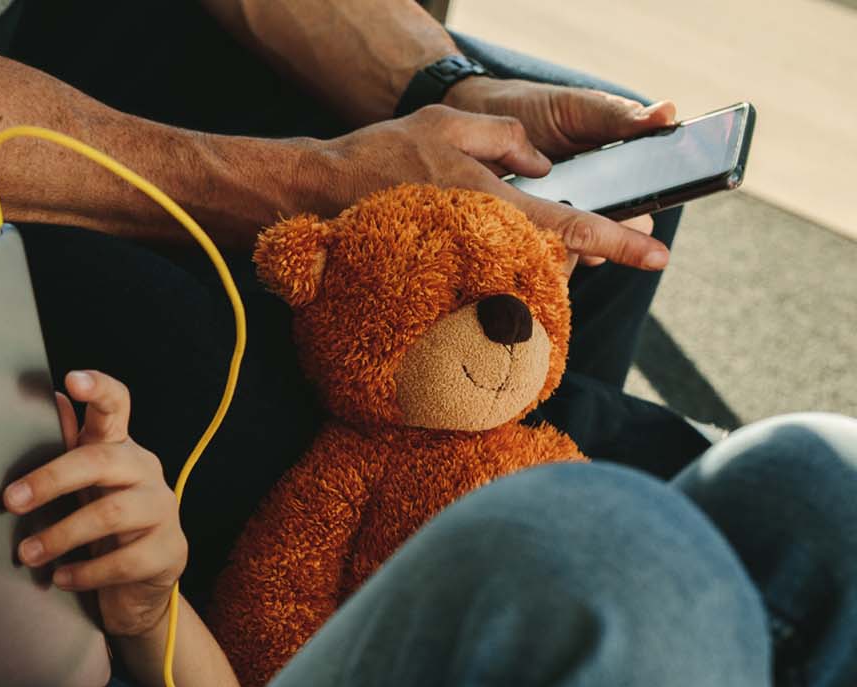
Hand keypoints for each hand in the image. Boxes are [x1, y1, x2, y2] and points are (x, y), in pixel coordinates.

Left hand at [2, 370, 185, 639]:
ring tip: (27, 553)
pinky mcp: (169, 550)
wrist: (141, 584)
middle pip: (99, 461)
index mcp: (120, 447)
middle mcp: (145, 470)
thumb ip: (69, 447)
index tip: (72, 380)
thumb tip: (53, 400)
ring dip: (61, 535)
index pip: (117, 404)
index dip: (98, 388)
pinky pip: (125, 561)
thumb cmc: (103, 524)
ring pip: (111, 514)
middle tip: (11, 500)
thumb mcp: (83, 485)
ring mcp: (163, 509)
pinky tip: (61, 578)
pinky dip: (87, 572)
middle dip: (50, 479)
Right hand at [302, 102, 670, 269]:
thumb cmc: (375, 158)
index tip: (656, 255)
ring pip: (525, 272)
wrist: (315, 196)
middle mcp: (480, 241)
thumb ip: (501, 138)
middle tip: (609, 241)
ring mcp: (462, 264)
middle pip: (554, 259)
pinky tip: (501, 254)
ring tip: (553, 248)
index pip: (570, 227)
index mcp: (490, 204)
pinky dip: (509, 267)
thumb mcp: (444, 123)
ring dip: (546, 262)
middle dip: (586, 253)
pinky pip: (491, 277)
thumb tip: (541, 164)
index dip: (618, 242)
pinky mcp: (443, 275)